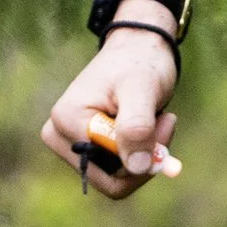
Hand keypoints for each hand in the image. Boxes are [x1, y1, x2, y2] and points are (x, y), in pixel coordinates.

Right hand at [40, 27, 181, 200]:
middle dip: (146, 157)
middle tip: (167, 122)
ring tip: (159, 118)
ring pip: (118, 176)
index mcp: (65, 121)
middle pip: (111, 180)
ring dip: (146, 153)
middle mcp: (59, 135)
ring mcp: (71, 142)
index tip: (167, 122)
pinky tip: (151, 124)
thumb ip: (137, 127)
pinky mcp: (86, 145)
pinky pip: (119, 168)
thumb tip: (135, 167)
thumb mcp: (142, 90)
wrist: (139, 46)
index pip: (109, 173)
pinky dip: (142, 151)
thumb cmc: (140, 62)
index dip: (144, 158)